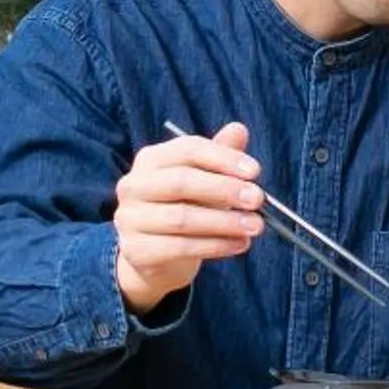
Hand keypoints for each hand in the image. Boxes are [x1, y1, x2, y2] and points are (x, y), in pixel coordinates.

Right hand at [112, 122, 262, 310]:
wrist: (154, 258)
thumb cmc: (183, 210)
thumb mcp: (202, 181)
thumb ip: (218, 157)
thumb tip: (239, 129)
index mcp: (150, 160)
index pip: (187, 150)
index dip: (222, 158)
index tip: (255, 171)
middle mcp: (133, 186)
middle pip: (182, 182)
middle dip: (225, 189)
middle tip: (258, 199)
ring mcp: (130, 219)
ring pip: (182, 218)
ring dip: (225, 222)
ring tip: (255, 226)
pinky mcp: (136, 250)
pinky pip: (180, 247)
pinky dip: (215, 246)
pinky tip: (239, 244)